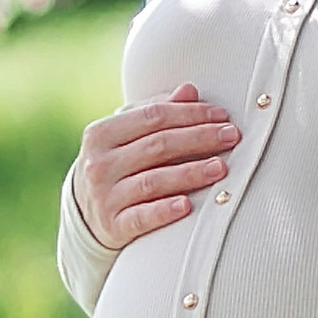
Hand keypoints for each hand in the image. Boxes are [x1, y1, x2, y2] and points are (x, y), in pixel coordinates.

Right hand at [71, 85, 240, 248]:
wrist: (86, 216)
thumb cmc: (116, 167)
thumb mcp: (126, 137)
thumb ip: (155, 113)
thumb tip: (189, 90)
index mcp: (101, 133)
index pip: (153, 116)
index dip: (190, 114)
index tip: (222, 115)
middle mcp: (98, 164)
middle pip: (157, 145)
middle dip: (199, 138)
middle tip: (231, 137)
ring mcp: (104, 196)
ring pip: (153, 181)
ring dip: (190, 173)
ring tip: (220, 168)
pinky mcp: (112, 226)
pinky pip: (142, 217)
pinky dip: (165, 210)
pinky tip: (187, 205)